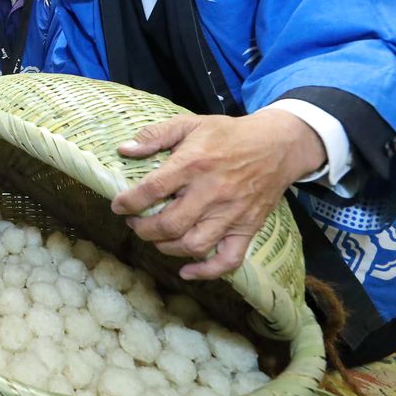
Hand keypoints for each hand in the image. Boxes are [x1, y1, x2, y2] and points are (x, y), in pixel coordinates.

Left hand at [112, 110, 324, 279]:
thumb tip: (124, 150)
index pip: (153, 189)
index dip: (129, 201)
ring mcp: (231, 214)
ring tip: (156, 238)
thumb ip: (155, 135)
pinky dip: (206, 271)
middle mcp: (211, 192)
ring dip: (166, 248)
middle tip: (135, 223)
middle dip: (144, 229)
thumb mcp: (189, 124)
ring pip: (194, 245)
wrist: (277, 145)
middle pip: (170, 224)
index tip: (118, 205)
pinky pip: (228, 260)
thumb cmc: (228, 134)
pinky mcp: (247, 228)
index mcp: (193, 164)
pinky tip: (186, 270)